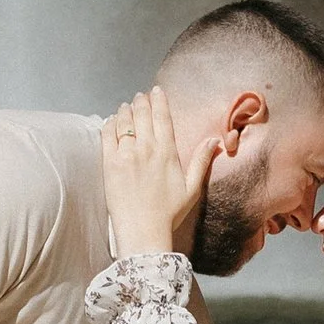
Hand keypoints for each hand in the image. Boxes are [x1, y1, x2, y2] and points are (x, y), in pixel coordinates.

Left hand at [103, 86, 222, 259]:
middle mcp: (147, 149)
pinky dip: (110, 124)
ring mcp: (126, 155)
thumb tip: (216, 141)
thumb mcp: (191, 187)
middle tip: (140, 96)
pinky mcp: (109, 164)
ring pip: (124, 121)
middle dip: (141, 101)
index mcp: (168, 152)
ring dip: (125, 110)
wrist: (144, 232)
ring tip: (126, 106)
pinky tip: (112, 121)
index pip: (162, 117)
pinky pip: (107, 135)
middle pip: (142, 114)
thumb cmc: (169, 213)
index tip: (157, 91)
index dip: (159, 100)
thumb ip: (201, 160)